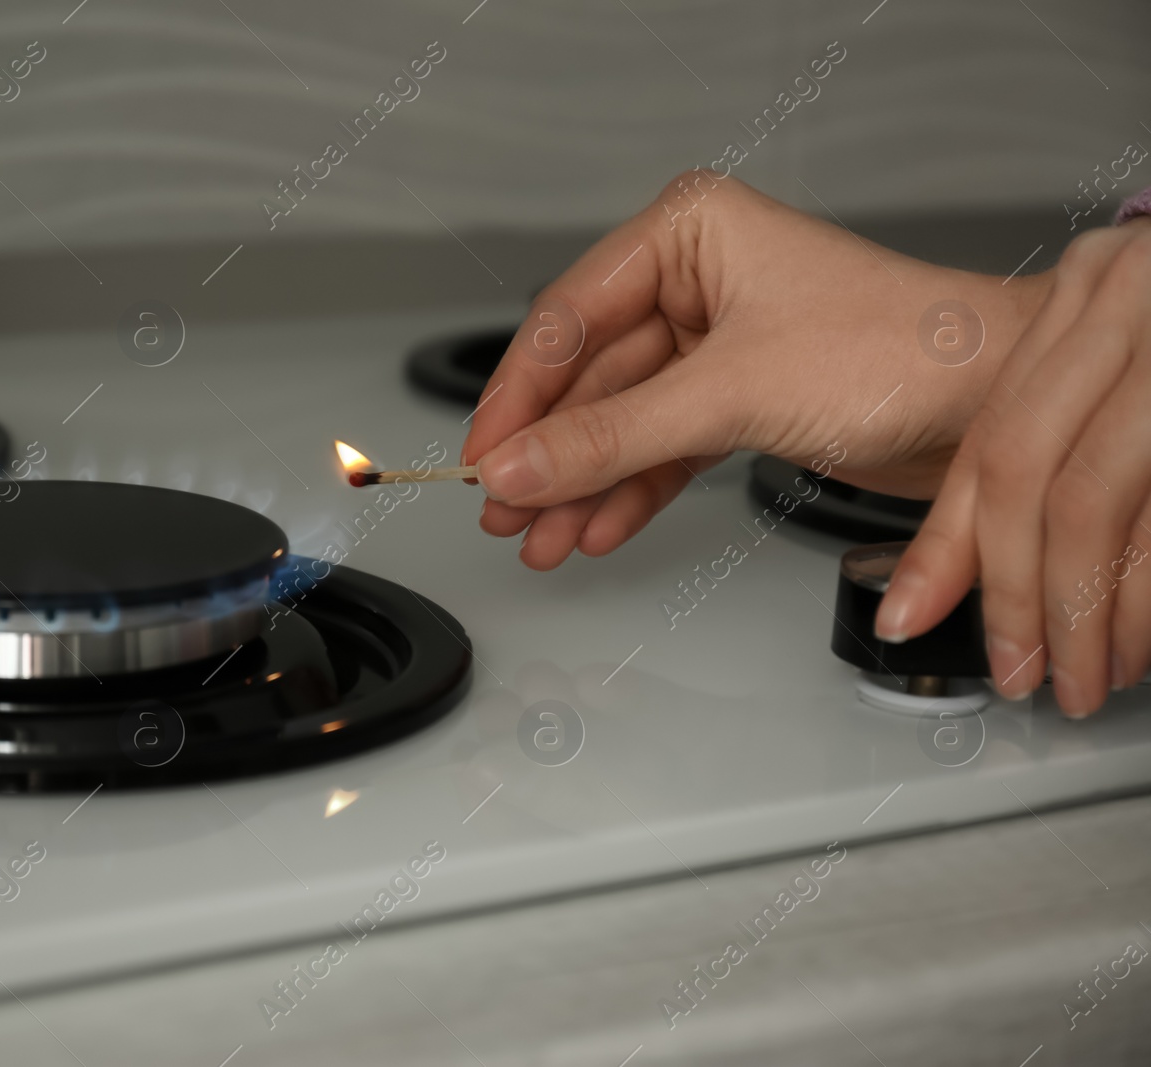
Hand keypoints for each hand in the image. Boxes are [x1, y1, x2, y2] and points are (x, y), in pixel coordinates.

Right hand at [462, 172, 1047, 569]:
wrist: (997, 405)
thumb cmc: (898, 350)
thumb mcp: (730, 394)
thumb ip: (612, 437)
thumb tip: (515, 467)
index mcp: (686, 234)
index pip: (568, 321)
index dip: (517, 398)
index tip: (482, 460)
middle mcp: (696, 281)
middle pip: (589, 379)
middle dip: (548, 454)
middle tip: (503, 512)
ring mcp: (716, 344)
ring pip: (621, 422)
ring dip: (581, 485)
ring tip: (541, 538)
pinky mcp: (738, 399)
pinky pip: (662, 448)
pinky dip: (631, 492)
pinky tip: (596, 529)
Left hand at [876, 218, 1150, 717]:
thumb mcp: (1115, 346)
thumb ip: (1035, 434)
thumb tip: (939, 567)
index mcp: (1087, 292)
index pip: (992, 444)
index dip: (944, 550)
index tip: (910, 619)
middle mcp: (1135, 307)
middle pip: (1038, 481)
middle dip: (1021, 597)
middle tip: (1021, 672)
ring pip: (1102, 506)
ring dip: (1092, 613)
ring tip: (1086, 674)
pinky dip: (1146, 592)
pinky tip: (1136, 638)